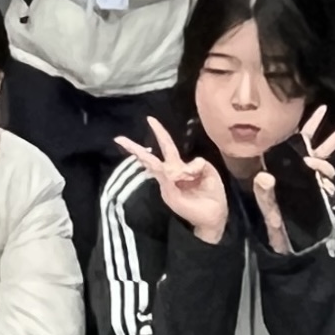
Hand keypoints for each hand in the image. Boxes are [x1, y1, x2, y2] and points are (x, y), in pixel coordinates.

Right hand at [119, 118, 232, 245]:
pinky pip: (166, 180)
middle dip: (135, 149)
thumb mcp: (209, 171)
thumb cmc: (212, 193)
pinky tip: (166, 170)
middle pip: (150, 159)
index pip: (167, 146)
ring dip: (150, 159)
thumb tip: (189, 164)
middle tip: (119, 138)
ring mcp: (167, 186)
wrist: (215, 216)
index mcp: (179, 168)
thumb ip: (198, 163)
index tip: (150, 119)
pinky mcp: (170, 195)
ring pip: (155, 167)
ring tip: (142, 155)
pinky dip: (168, 173)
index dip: (160, 132)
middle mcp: (170, 175)